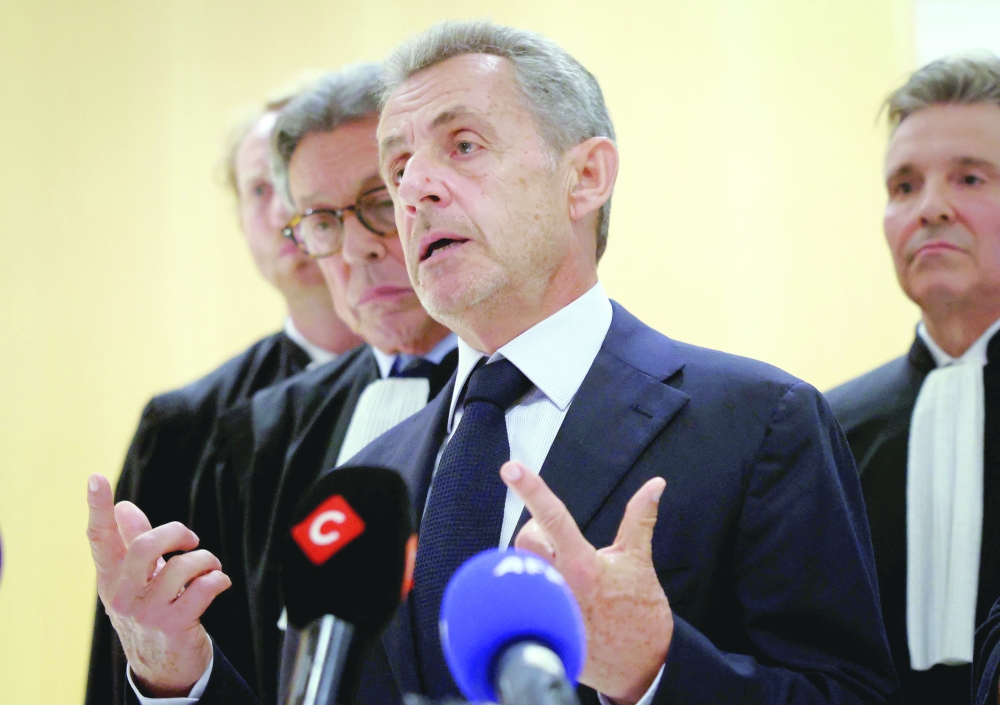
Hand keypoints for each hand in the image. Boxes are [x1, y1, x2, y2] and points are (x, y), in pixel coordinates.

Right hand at [86, 474, 230, 696]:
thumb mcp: (137, 578)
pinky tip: (220, 582)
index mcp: (111, 577)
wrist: (163, 665)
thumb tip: (124, 506)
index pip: (99, 538)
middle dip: (177, 533)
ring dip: (206, 560)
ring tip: (211, 567)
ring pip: (182, 566)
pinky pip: (204, 588)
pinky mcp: (173, 625)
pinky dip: (218, 579)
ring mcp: (147, 613)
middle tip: (192, 540)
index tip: (95, 478)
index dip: (98, 508)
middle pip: (145, 546)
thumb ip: (133, 542)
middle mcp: (123, 595)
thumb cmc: (152, 609)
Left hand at [501, 462, 670, 704]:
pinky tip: (553, 596)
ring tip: (562, 573)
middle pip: (527, 539)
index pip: (553, 517)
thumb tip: (656, 484)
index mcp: (584, 564)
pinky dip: (535, 587)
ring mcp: (546, 606)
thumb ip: (640, 519)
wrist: (640, 668)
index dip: (531, 488)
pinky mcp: (540, 625)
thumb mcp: (639, 562)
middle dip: (539, 532)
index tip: (511, 467)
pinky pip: (522, 595)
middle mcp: (560, 583)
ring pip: (521, 565)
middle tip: (560, 542)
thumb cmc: (640, 614)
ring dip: (537, 560)